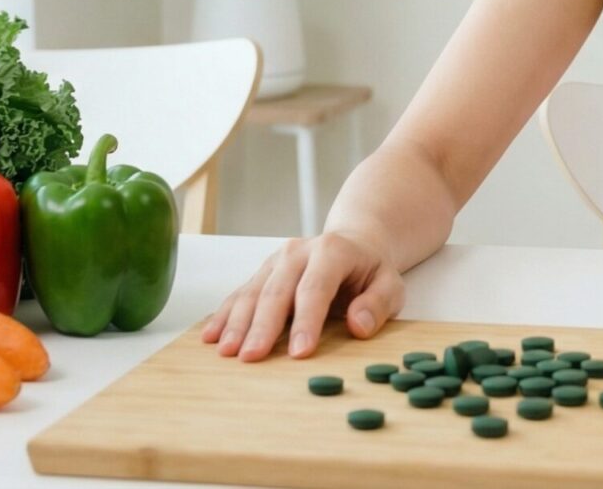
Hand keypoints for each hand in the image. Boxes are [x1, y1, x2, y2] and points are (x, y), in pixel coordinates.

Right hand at [200, 230, 405, 360]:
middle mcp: (298, 252)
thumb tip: (359, 325)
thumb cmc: (371, 271)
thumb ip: (378, 304)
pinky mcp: (262, 273)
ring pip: (252, 292)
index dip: (307, 321)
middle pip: (277, 291)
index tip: (299, 353)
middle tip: (252, 358)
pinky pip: (239, 294)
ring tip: (227, 352)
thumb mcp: (391, 285)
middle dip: (263, 327)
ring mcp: (276, 261)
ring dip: (237, 323)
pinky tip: (211, 336)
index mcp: (332, 251)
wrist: (353, 244)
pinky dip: (224, 316)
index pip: (316, 288)